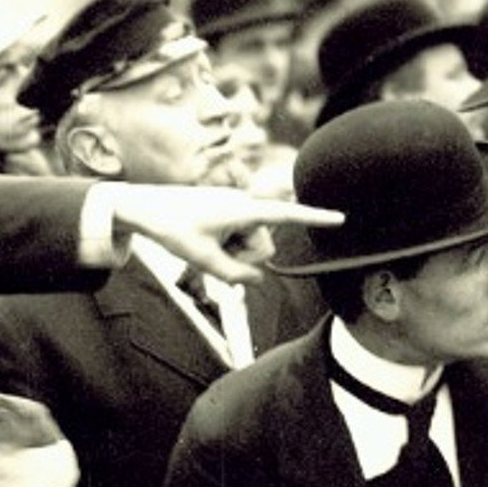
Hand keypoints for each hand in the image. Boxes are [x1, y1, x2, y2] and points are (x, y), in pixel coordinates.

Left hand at [111, 186, 342, 284]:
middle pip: (264, 247)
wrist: (146, 208)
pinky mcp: (229, 214)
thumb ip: (235, 275)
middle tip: (211, 253)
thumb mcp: (202, 260)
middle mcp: (245, 206)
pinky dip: (227, 247)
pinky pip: (240, 240)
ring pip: (252, 246)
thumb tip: (258, 281)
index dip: (314, 218)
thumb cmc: (173, 229)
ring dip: (232, 253)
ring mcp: (237, 210)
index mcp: (242, 210)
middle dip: (244, 257)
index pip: (285, 215)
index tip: (341, 218)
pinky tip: (205, 241)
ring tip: (204, 244)